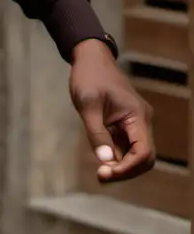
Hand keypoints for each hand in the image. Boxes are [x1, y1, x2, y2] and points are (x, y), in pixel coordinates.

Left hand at [70, 39, 154, 182]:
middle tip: (100, 176)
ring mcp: (135, 122)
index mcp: (137, 115)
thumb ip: (96, 134)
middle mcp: (142, 121)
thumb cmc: (88, 76)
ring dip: (120, 165)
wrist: (90, 57)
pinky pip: (127, 146)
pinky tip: (101, 157)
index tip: (104, 173)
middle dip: (125, 171)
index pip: (144, 153)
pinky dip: (116, 156)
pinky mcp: (126, 123)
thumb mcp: (87, 104)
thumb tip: (105, 161)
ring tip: (99, 170)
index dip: (127, 169)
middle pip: (144, 158)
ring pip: (136, 154)